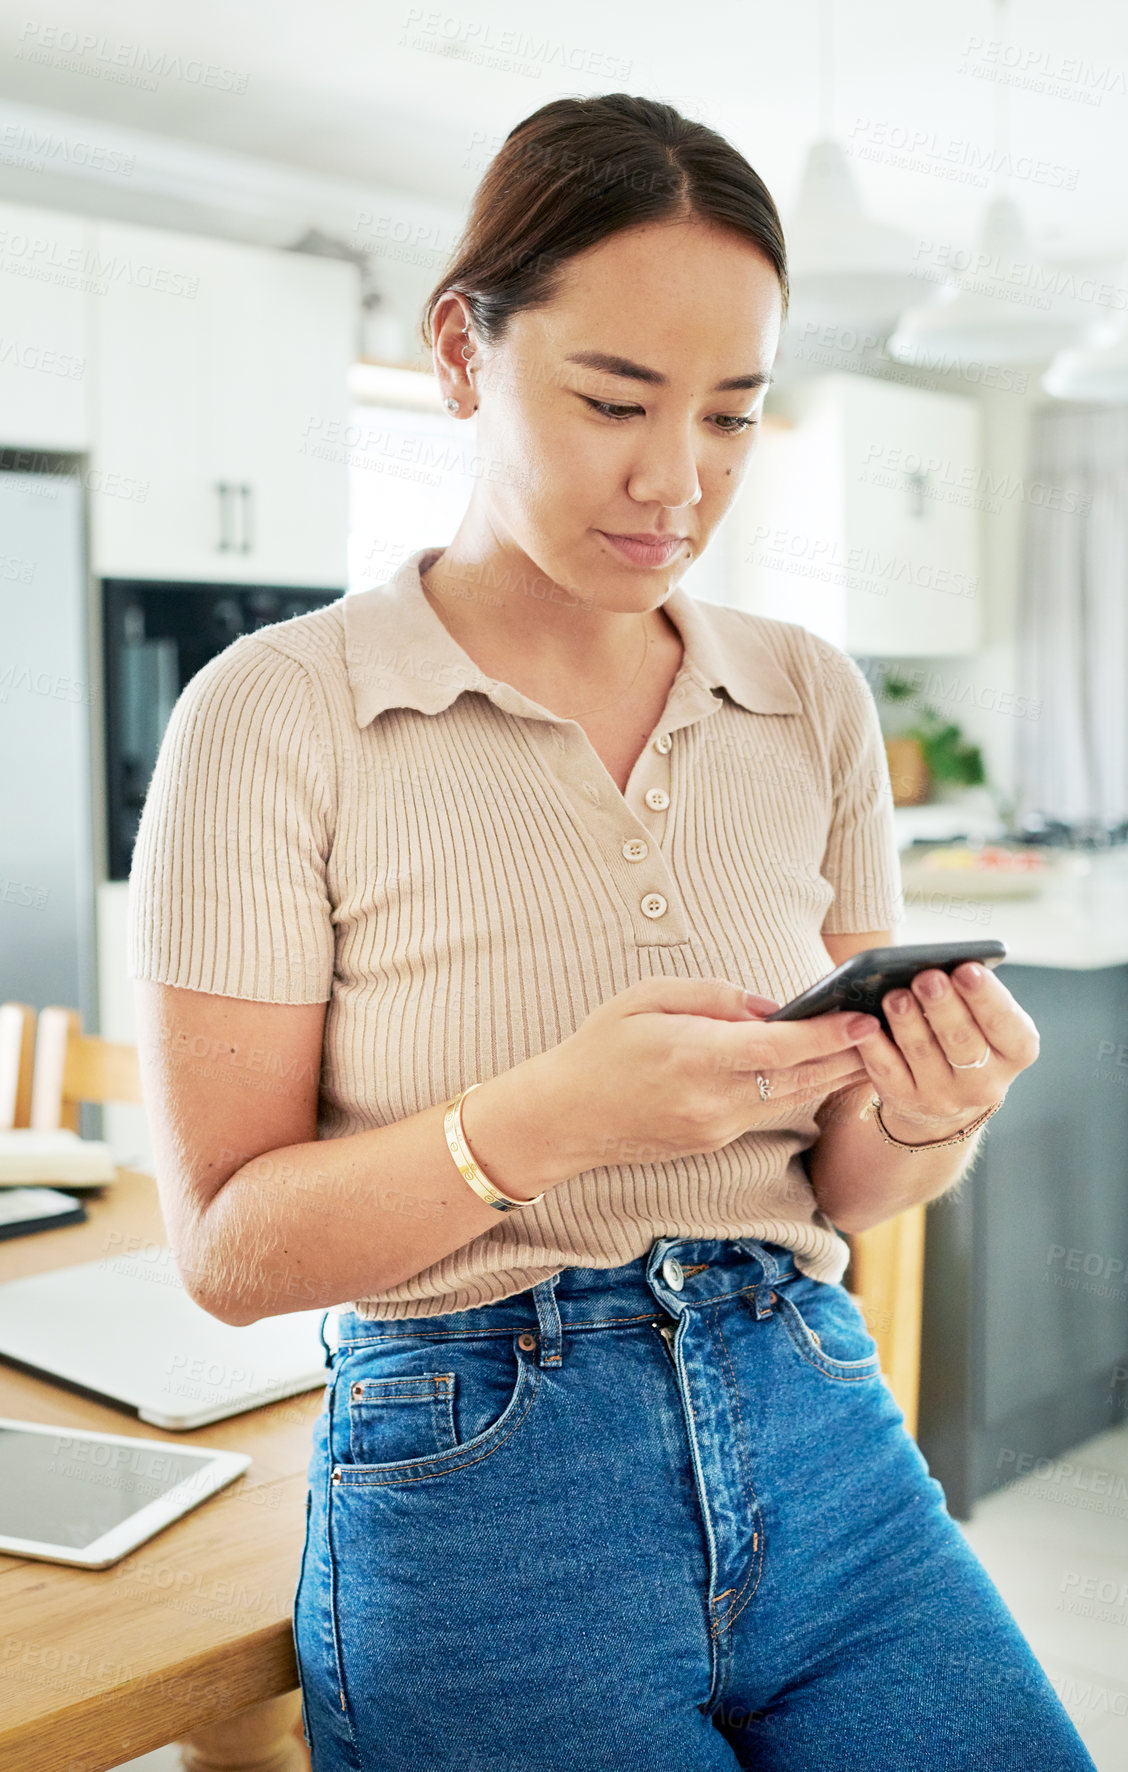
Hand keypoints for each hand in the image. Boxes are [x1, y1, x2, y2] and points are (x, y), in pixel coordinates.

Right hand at [539, 976, 878, 1175]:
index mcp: (694, 1056)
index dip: (828, 1034)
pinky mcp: (714, 1140)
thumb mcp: (646, 997)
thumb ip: (712, 996)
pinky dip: (796, 1089)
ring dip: (832, 1076)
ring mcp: (715, 1127)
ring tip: (870, 1051)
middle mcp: (712, 1099)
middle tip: (890, 1031)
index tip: (864, 1018)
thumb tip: (769, 1008)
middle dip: (848, 1056)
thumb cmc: (599, 1047)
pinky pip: (767, 1110)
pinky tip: (817, 1071)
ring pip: (791, 1099)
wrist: (564, 1118)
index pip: (779, 1048)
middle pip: (800, 1079)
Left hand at [850, 962, 1039, 1139]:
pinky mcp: (907, 1101)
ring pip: (923, 1054)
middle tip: (927, 977)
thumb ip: (971, 993)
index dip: (985, 996)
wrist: (948, 1091)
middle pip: (963, 1040)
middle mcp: (986, 1081)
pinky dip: (875, 1045)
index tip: (966, 968)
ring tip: (895, 995)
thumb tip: (937, 964)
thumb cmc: (967, 1034)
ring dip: (907, 1022)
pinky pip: (887, 1070)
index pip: (1004, 1023)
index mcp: (1016, 1051)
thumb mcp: (984, 1018)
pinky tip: (866, 1023)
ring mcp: (945, 1096)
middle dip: (943, 1006)